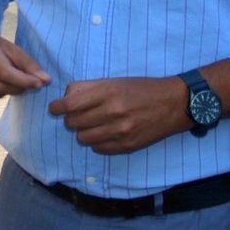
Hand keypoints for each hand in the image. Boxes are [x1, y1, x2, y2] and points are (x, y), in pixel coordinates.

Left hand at [46, 76, 188, 154]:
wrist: (174, 104)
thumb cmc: (142, 89)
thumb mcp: (115, 81)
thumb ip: (89, 87)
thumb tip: (66, 96)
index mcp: (108, 92)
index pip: (70, 105)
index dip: (57, 107)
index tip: (55, 108)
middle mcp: (113, 112)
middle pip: (73, 123)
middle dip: (70, 119)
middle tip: (77, 115)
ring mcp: (120, 132)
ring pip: (83, 138)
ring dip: (83, 132)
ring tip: (92, 125)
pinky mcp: (127, 146)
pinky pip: (99, 148)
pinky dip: (96, 142)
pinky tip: (104, 133)